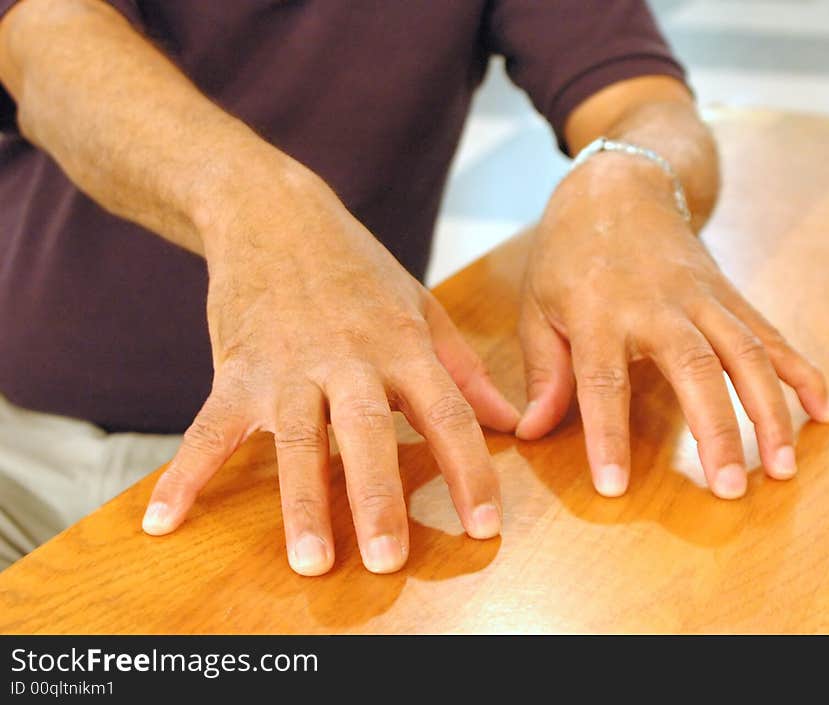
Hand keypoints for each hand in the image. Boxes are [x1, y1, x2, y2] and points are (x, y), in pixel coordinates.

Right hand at [142, 167, 518, 574]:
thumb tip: (511, 421)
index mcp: (401, 345)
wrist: (273, 214)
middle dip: (377, 498)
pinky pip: (207, 428)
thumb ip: (465, 368)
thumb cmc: (357, 268)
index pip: (445, 413)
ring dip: (301, 502)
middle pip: (367, 431)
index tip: (484, 528)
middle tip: (388, 561)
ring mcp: (287, 366)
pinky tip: (163, 520)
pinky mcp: (235, 370)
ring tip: (310, 561)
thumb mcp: (421, 306)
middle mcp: (347, 358)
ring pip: (296, 438)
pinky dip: (184, 475)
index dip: (468, 471)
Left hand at [516, 156, 828, 498]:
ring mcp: (701, 296)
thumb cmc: (568, 253)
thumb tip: (532, 432)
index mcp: (598, 311)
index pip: (603, 381)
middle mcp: (656, 304)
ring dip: (769, 410)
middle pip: (694, 368)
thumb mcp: (536, 306)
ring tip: (781, 467)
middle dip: (716, 431)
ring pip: (745, 353)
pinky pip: (770, 333)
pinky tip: (821, 410)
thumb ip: (543, 371)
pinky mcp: (729, 292)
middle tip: (728, 489)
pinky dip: (799, 370)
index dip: (608, 435)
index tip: (614, 486)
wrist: (619, 186)